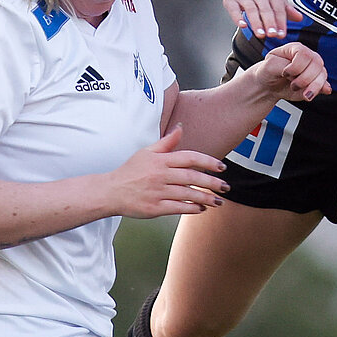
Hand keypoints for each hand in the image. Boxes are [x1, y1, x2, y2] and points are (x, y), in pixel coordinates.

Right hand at [107, 126, 228, 218]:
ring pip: (187, 194)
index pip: (189, 158)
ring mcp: (157, 192)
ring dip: (205, 198)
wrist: (111, 191)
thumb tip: (181, 127)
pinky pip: (177, 208)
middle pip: (191, 177)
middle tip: (226, 187)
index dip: (207, 162)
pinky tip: (201, 209)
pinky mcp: (154, 208)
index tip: (221, 167)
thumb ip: (166, 142)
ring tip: (218, 201)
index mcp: (160, 160)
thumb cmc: (130, 171)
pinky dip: (191, 208)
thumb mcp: (146, 152)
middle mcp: (160, 175)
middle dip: (212, 182)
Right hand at [223, 0, 300, 40]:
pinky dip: (237, 18)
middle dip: (269, 22)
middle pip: (265, 9)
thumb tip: (300, 18)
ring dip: (256, 22)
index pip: (278, 9)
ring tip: (260, 34)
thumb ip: (287, 10)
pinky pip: (234, 9)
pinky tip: (242, 25)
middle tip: (272, 34)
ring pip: (251, 10)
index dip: (281, 22)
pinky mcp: (230, 0)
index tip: (282, 34)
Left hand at [248, 41, 328, 102]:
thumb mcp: (270, 66)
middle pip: (317, 64)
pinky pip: (324, 86)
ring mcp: (314, 69)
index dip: (295, 67)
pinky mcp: (316, 82)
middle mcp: (308, 57)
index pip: (304, 54)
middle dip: (304, 79)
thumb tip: (301, 73)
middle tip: (292, 85)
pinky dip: (319, 91)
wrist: (268, 85)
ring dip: (311, 88)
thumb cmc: (268, 71)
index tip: (285, 73)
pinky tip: (311, 94)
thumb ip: (285, 67)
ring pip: (322, 76)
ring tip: (298, 91)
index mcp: (296, 48)